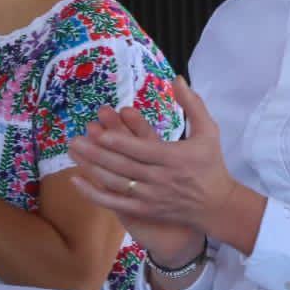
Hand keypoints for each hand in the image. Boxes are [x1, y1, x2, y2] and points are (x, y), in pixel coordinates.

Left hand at [68, 105, 204, 267]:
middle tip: (74, 140)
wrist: (217, 206)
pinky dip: (94, 194)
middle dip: (97, 153)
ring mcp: (151, 197)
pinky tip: (76, 181)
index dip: (120, 142)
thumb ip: (193, 104)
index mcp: (175, 158)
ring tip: (73, 153)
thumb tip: (176, 79)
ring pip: (116, 183)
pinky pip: (115, 203)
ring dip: (92, 168)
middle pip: (124, 166)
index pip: (142, 150)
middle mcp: (161, 179)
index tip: (99, 132)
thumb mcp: (209, 131)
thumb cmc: (211, 164)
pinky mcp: (145, 210)